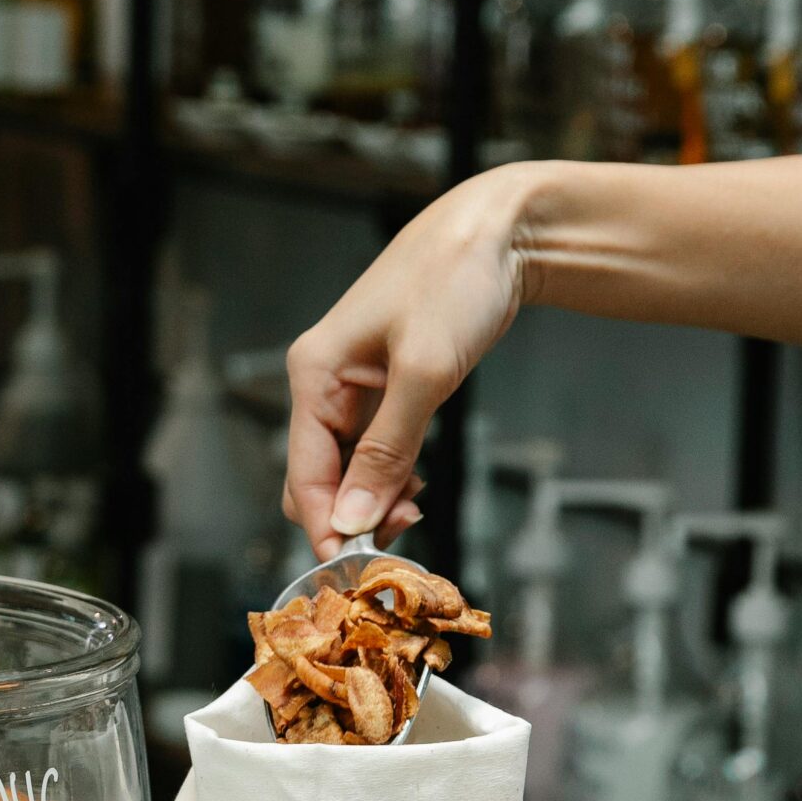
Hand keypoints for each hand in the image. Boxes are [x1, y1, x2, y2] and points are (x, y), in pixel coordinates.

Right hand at [284, 165, 532, 555]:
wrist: (500, 230)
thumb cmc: (455, 282)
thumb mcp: (424, 372)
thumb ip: (386, 451)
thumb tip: (353, 520)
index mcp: (313, 374)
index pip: (302, 474)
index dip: (326, 526)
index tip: (357, 569)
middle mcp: (323, 383)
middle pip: (317, 478)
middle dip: (351, 516)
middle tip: (403, 535)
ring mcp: (354, 387)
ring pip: (348, 468)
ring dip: (376, 498)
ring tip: (418, 503)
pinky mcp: (385, 388)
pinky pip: (373, 450)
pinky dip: (393, 474)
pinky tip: (419, 481)